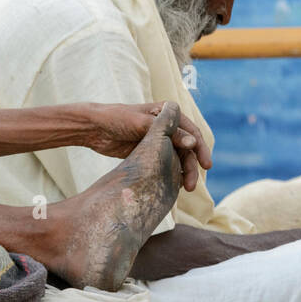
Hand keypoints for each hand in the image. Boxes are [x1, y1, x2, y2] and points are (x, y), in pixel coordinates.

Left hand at [83, 102, 212, 191]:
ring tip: (186, 188)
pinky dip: (173, 173)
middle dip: (192, 166)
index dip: (201, 149)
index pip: (192, 132)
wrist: (94, 128)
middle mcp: (168, 126)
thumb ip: (168, 133)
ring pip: (178, 158)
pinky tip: (175, 185)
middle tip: (192, 184)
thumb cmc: (117, 118)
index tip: (206, 165)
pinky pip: (167, 163)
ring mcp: (160, 140)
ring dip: (183, 172)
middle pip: (188, 148)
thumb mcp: (142, 124)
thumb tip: (193, 144)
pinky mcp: (151, 152)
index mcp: (169, 113)